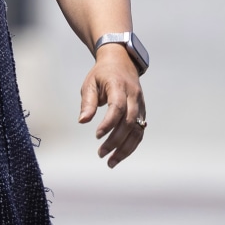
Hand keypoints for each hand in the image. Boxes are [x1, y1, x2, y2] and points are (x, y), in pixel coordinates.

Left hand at [78, 47, 145, 167]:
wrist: (121, 61)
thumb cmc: (102, 74)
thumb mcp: (89, 83)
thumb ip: (87, 102)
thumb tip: (82, 121)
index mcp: (119, 86)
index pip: (118, 107)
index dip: (109, 123)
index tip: (97, 135)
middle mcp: (133, 96)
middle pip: (129, 122)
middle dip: (115, 141)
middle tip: (101, 154)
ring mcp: (140, 105)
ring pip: (137, 131)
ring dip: (125, 149)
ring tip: (111, 162)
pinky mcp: (142, 112)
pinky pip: (140, 132)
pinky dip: (131, 145)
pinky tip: (120, 155)